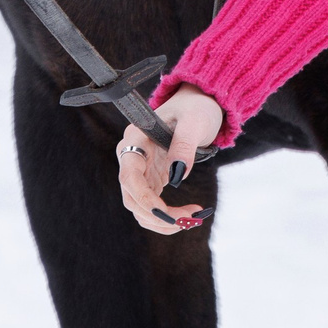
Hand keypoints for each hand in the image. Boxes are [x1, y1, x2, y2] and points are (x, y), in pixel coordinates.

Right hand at [115, 83, 223, 235]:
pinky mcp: (151, 180)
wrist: (198, 106)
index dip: (144, 199)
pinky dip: (167, 216)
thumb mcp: (194, 121)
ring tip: (193, 218)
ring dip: (163, 221)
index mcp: (135, 138)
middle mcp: (132, 156)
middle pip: (132, 198)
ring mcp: (140, 170)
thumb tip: (178, 175)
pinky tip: (187, 215)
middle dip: (158, 216)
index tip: (165, 213)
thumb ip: (184, 144)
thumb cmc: (195, 108)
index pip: (129, 176)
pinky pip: (152, 206)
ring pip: (140, 208)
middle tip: (189, 220)